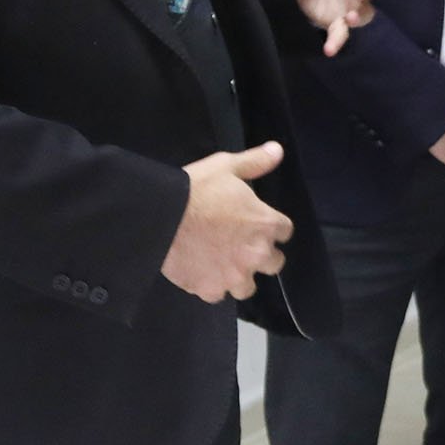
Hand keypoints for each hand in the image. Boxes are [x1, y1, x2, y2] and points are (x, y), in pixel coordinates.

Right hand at [161, 141, 293, 302]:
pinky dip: (211, 285)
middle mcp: (257, 254)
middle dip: (262, 254)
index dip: (270, 225)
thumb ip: (255, 162)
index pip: (284, 231)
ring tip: (223, 264)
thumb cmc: (196, 189)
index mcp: (265, 224)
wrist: (160, 216)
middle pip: (274, 262)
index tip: (257, 222)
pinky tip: (201, 272)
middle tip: (241, 244)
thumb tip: (278, 151)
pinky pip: (217, 294)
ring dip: (239, 276)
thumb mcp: (226, 166)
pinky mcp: (210, 289)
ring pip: (248, 286)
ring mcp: (234, 276)